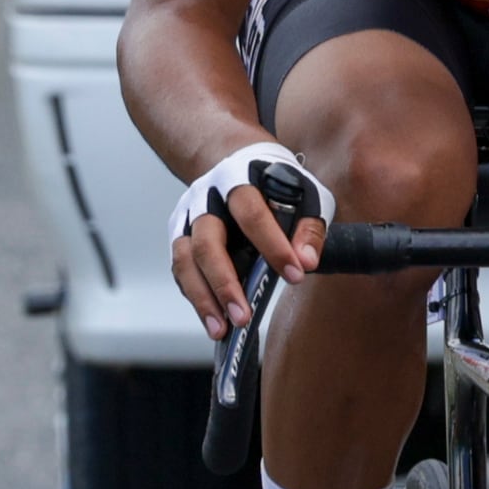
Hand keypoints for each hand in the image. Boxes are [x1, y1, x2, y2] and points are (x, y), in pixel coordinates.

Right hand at [168, 143, 333, 341]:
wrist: (236, 159)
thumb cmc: (275, 182)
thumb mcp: (305, 193)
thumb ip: (309, 227)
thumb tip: (308, 261)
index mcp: (240, 180)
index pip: (253, 215)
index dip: (274, 246)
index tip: (295, 274)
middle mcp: (206, 198)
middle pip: (207, 242)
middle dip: (225, 283)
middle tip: (244, 317)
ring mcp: (187, 217)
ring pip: (185, 260)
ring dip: (202, 298)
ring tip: (221, 329)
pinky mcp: (179, 235)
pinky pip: (181, 270)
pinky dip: (196, 296)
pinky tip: (213, 319)